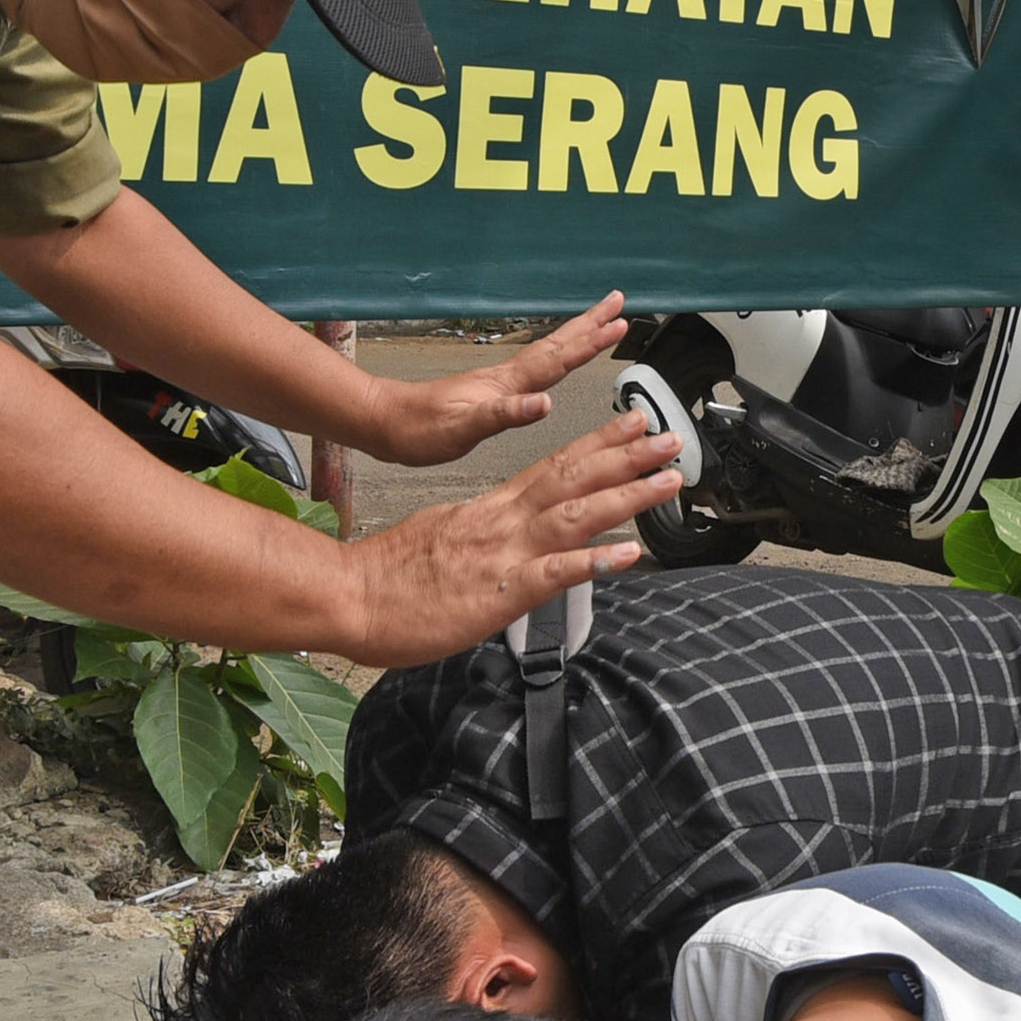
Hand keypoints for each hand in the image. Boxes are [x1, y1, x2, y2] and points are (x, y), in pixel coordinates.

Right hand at [333, 414, 681, 666]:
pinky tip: (630, 551)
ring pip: (576, 514)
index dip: (597, 445)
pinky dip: (595, 560)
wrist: (350, 596)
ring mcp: (503, 553)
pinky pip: (555, 572)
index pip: (552, 467)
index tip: (632, 424)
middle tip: (671, 436)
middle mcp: (502, 521)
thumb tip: (497, 538)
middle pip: (573, 477)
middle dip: (626, 456)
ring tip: (670, 479)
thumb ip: (476, 534)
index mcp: (488, 509)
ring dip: (627, 495)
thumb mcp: (438, 539)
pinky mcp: (500, 591)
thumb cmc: (386, 578)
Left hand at [359, 297, 629, 466]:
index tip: (618, 324)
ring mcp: (498, 383)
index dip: (589, 342)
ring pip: (547, 354)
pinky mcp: (489, 393)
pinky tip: (555, 366)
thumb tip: (544, 403)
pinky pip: (534, 369)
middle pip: (556, 345)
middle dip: (590, 325)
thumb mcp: (462, 428)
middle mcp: (505, 377)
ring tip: (599, 325)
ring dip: (576, 337)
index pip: (556, 358)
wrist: (385, 425)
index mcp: (505, 384)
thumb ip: (504, 414)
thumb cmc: (417, 429)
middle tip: (618, 303)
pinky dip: (554, 360)